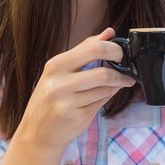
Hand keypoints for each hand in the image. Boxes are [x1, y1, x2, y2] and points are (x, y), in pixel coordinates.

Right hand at [13, 28, 136, 150]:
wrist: (37, 133)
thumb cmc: (51, 97)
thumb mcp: (61, 70)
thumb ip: (85, 50)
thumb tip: (109, 32)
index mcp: (56, 65)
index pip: (93, 48)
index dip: (114, 50)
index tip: (123, 53)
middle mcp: (58, 84)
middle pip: (103, 72)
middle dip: (121, 71)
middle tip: (128, 71)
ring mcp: (67, 103)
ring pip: (106, 89)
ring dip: (116, 85)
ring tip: (117, 84)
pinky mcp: (77, 118)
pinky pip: (102, 102)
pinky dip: (107, 97)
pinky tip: (102, 97)